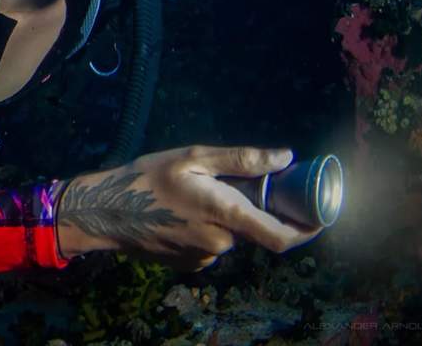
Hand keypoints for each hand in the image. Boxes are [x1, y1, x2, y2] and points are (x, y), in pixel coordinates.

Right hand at [53, 145, 323, 270]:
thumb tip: (285, 158)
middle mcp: (222, 243)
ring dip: (224, 215)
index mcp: (227, 215)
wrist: (103, 211)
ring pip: (231, 234)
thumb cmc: (147, 178)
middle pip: (253, 227)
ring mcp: (205, 257)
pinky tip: (179, 211)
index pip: (283, 237)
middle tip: (225, 181)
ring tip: (192, 192)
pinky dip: (206, 227)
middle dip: (250, 206)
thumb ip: (242, 160)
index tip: (317, 212)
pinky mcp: (190, 264)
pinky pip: (211, 243)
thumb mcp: (192, 157)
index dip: (308, 229)